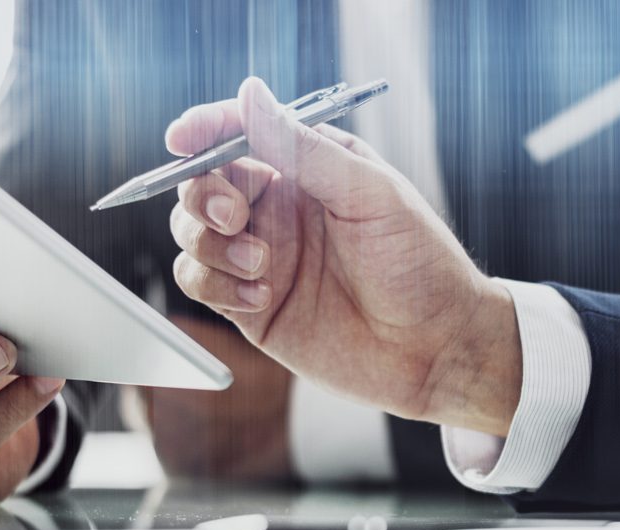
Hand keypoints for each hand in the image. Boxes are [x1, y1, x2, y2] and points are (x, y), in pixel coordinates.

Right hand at [167, 78, 522, 435]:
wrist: (437, 346)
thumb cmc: (419, 263)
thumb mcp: (369, 193)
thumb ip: (303, 147)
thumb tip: (250, 93)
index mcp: (305, 169)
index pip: (238, 134)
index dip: (204, 130)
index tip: (182, 138)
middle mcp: (276, 209)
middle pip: (202, 183)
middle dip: (204, 193)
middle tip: (237, 216)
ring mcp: (259, 257)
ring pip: (191, 232)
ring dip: (210, 244)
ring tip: (263, 266)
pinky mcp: (249, 307)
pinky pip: (199, 283)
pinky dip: (214, 284)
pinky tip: (260, 296)